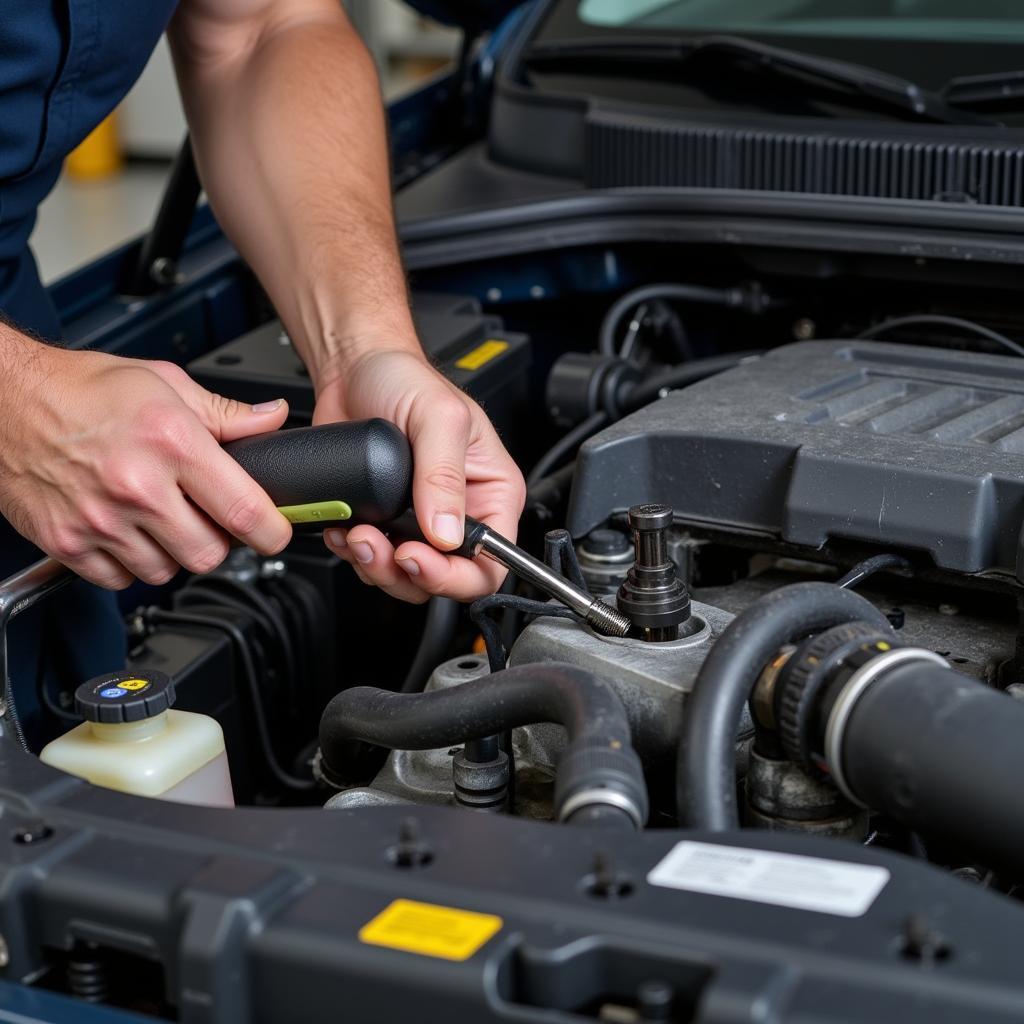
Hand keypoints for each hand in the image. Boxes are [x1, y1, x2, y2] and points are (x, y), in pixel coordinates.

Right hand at [0, 342, 291, 588]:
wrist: (4, 400)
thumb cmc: (80, 389)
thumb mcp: (163, 383)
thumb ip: (226, 413)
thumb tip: (271, 420)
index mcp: (169, 442)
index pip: (243, 509)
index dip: (271, 530)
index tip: (276, 531)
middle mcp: (136, 486)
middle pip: (209, 554)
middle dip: (217, 540)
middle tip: (205, 515)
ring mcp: (99, 520)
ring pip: (166, 572)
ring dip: (172, 552)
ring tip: (158, 516)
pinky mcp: (67, 543)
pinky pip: (121, 580)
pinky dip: (129, 563)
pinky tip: (125, 528)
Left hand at [314, 348, 524, 602]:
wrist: (354, 369)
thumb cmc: (405, 379)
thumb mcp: (438, 417)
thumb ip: (444, 476)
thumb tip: (446, 533)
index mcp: (492, 493)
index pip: (492, 561)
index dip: (457, 574)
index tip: (419, 557)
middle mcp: (460, 513)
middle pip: (446, 578)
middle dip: (408, 572)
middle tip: (383, 547)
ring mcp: (419, 522)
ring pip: (406, 578)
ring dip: (377, 566)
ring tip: (359, 534)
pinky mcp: (384, 524)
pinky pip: (374, 562)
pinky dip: (354, 554)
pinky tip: (345, 529)